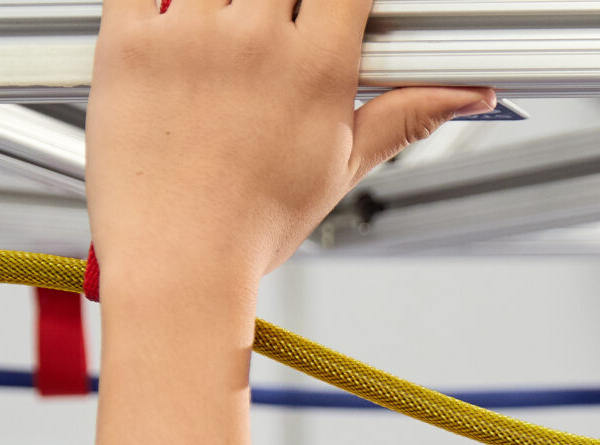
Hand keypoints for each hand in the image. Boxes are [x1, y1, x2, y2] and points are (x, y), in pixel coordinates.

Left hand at [85, 0, 491, 299]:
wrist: (178, 262)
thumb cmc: (256, 224)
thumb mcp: (343, 166)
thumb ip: (406, 113)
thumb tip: (472, 95)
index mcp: (315, 67)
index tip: (333, 7)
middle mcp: (253, 40)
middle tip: (273, 22)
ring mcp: (185, 35)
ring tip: (228, 29)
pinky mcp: (127, 40)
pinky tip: (170, 13)